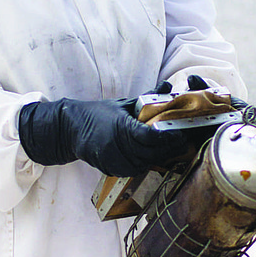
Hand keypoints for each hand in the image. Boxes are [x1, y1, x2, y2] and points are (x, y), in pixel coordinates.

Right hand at [19, 98, 189, 176]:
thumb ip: (147, 97)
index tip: (179, 133)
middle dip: (169, 149)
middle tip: (183, 142)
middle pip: (151, 153)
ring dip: (159, 158)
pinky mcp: (110, 170)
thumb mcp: (123, 104)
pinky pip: (135, 171)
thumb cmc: (100, 113)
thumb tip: (167, 85)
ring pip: (145, 164)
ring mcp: (112, 160)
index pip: (150, 136)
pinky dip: (146, 165)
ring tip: (172, 150)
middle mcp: (116, 146)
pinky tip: (154, 157)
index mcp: (120, 127)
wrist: (72, 129)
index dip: (167, 137)